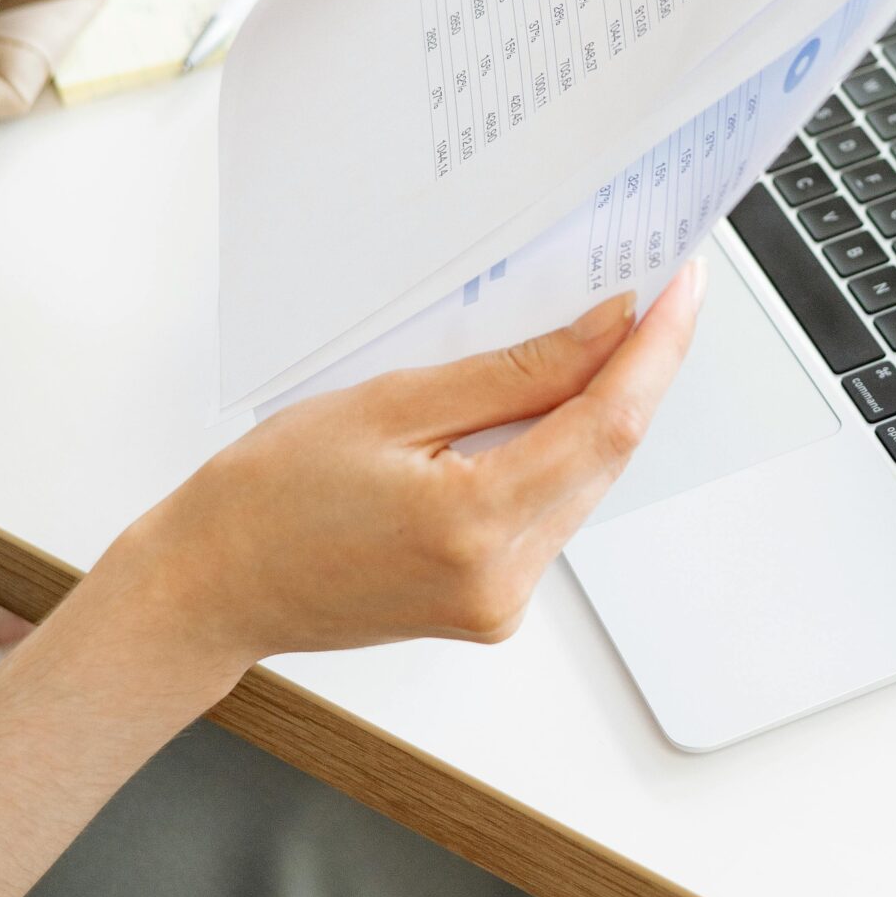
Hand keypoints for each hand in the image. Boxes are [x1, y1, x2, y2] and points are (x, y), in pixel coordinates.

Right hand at [119, 268, 703, 690]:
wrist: (213, 586)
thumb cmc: (270, 496)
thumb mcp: (390, 405)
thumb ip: (512, 374)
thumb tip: (605, 332)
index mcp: (475, 528)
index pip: (608, 425)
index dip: (656, 351)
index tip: (682, 290)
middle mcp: (503, 582)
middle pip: (606, 457)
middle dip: (636, 372)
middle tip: (657, 294)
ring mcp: (502, 604)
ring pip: (585, 485)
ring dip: (599, 412)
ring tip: (606, 335)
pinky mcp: (493, 607)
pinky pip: (552, 513)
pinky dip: (560, 455)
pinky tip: (549, 407)